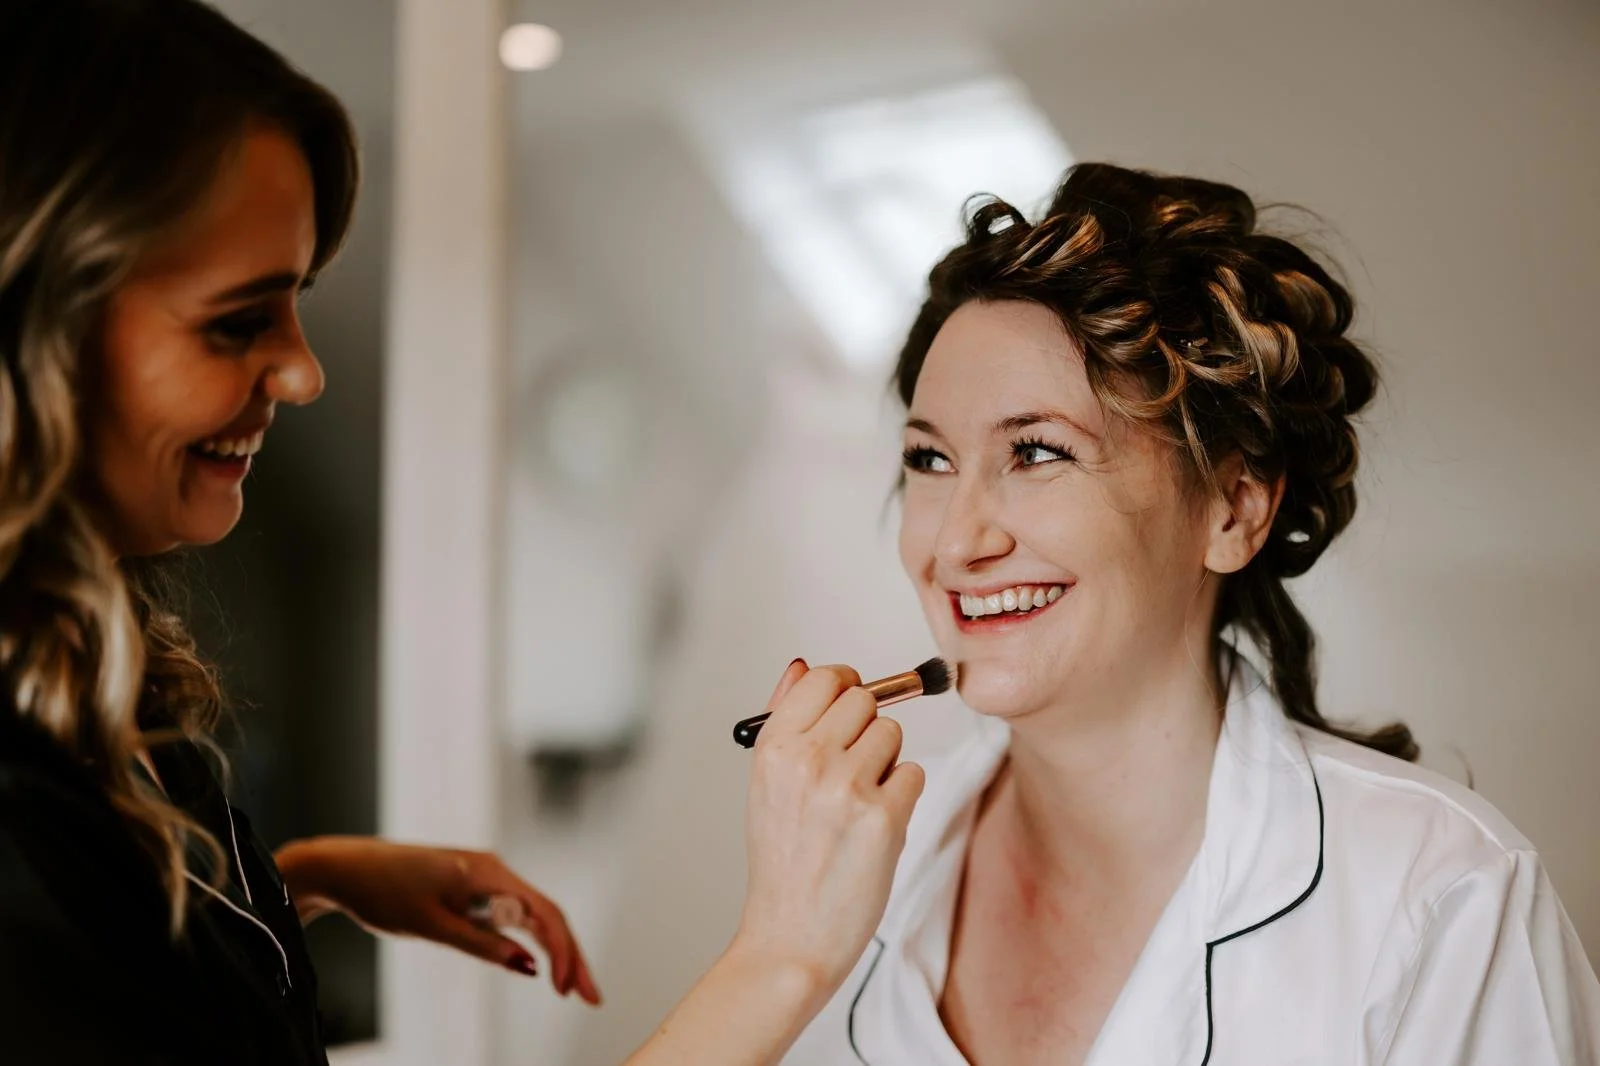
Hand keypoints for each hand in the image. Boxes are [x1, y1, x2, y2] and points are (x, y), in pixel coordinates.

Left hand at [274, 837, 600, 1004]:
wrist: (344, 869)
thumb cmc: (383, 893)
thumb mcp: (433, 926)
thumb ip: (483, 945)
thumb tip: (529, 967)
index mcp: (488, 873)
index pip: (544, 914)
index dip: (564, 953)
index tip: (568, 991)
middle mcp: (493, 871)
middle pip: (547, 914)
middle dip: (572, 955)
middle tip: (592, 997)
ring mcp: (483, 877)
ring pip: (532, 915)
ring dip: (555, 950)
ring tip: (572, 987)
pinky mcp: (470, 886)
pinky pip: (511, 913)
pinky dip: (529, 939)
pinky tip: (538, 963)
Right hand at [732, 660, 925, 996]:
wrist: (791, 936)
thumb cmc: (782, 862)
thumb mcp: (766, 783)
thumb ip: (785, 719)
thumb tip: (803, 666)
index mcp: (772, 747)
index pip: (823, 676)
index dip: (844, 686)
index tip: (849, 703)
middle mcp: (806, 759)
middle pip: (865, 699)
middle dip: (866, 727)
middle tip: (850, 769)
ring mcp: (846, 787)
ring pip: (892, 734)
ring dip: (884, 763)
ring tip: (856, 803)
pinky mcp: (884, 816)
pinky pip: (912, 774)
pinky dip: (901, 797)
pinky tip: (873, 826)